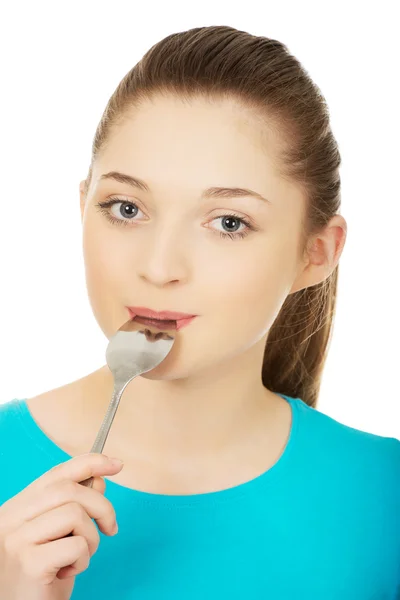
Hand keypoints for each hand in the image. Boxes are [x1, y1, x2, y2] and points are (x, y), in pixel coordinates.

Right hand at [0, 453, 123, 599]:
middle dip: (102, 507)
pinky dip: (83, 560)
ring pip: (75, 514)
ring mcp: (17, 539)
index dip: (90, 463)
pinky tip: (68, 572)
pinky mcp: (29, 563)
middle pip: (70, 490)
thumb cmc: (43, 574)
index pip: (57, 473)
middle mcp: (11, 518)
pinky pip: (76, 545)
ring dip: (91, 538)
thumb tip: (99, 479)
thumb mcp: (59, 534)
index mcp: (18, 506)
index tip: (117, 464)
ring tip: (80, 557)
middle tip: (110, 529)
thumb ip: (74, 504)